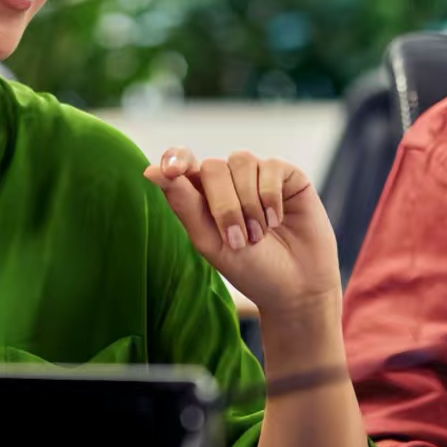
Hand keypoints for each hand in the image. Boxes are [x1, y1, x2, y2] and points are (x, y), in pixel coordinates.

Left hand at [147, 148, 340, 319]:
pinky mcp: (288, 176)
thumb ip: (183, 204)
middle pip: (213, 167)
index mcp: (203, 195)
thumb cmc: (250, 268)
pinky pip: (271, 166)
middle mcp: (230, 180)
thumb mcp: (210, 241)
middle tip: (238, 240)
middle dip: (224, 205)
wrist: (296, 287)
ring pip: (242, 161)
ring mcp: (259, 175)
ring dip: (248, 204)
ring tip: (259, 234)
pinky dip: (270, 197)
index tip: (172, 170)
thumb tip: (150, 170)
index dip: (175, 159)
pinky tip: (277, 220)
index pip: (182, 162)